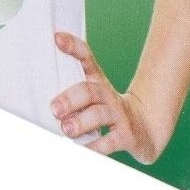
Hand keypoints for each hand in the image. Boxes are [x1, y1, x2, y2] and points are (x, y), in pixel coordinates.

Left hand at [51, 31, 163, 162]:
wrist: (146, 128)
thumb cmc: (110, 113)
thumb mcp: (94, 98)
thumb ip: (73, 97)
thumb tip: (43, 104)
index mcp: (98, 83)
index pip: (87, 59)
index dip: (73, 47)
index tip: (57, 38)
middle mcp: (108, 96)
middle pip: (90, 91)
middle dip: (71, 98)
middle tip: (55, 108)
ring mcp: (119, 116)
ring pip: (99, 115)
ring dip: (81, 122)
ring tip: (66, 129)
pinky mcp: (126, 136)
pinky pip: (108, 142)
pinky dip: (93, 148)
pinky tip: (82, 151)